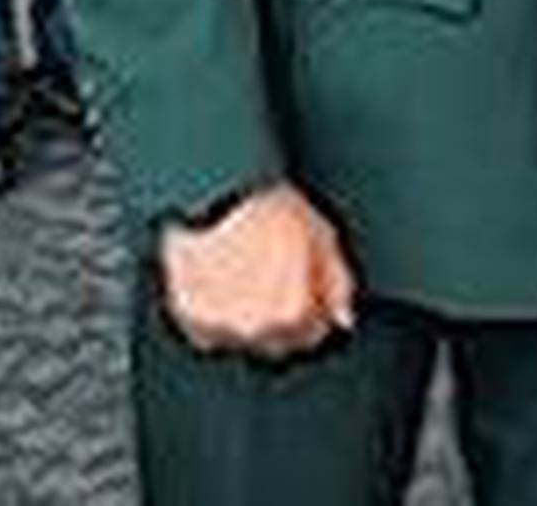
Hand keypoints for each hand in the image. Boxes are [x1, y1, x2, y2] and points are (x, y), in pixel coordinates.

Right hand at [160, 182, 356, 359]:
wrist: (219, 195)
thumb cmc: (271, 209)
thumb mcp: (323, 237)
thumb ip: (338, 284)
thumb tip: (344, 319)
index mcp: (293, 312)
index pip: (312, 335)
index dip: (313, 309)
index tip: (306, 288)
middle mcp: (256, 328)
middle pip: (278, 342)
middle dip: (282, 317)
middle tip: (275, 277)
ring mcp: (220, 328)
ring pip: (244, 338)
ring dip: (250, 317)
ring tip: (247, 274)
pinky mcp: (191, 320)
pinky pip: (211, 332)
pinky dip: (219, 314)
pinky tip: (224, 281)